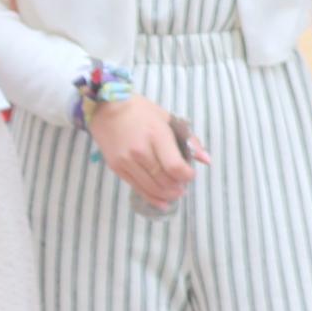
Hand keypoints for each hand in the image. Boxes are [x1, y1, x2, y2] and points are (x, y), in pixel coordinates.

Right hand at [89, 96, 201, 210]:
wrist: (105, 108)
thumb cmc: (140, 111)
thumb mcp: (167, 118)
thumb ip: (189, 139)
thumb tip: (206, 160)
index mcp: (156, 135)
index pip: (175, 166)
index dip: (187, 176)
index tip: (190, 174)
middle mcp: (140, 151)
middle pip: (164, 180)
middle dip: (178, 186)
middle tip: (183, 185)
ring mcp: (126, 161)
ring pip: (151, 187)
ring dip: (167, 195)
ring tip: (175, 194)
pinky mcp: (117, 168)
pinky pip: (137, 188)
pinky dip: (151, 197)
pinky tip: (162, 202)